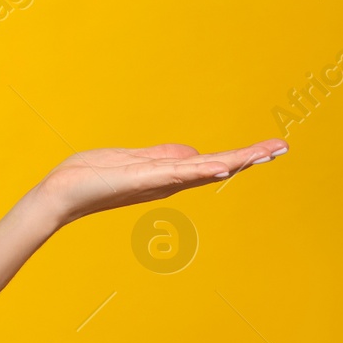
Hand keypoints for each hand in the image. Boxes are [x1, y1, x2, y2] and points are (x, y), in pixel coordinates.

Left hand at [32, 138, 288, 227]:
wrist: (59, 195)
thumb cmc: (89, 178)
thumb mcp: (130, 160)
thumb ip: (160, 158)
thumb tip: (193, 153)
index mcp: (166, 174)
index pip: (210, 162)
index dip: (240, 156)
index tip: (271, 148)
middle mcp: (167, 181)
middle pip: (215, 166)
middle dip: (249, 157)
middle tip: (283, 147)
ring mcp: (156, 181)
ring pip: (202, 169)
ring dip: (235, 161)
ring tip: (265, 153)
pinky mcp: (140, 180)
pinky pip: (175, 174)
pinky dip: (199, 170)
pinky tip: (221, 167)